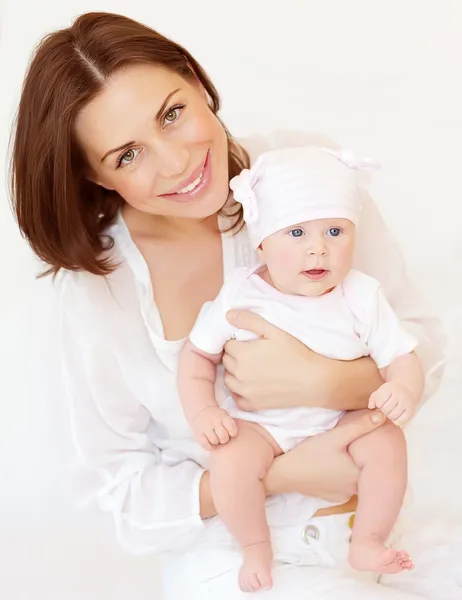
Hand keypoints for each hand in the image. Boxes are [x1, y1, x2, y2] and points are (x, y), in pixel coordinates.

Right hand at [192, 407, 237, 449]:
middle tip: (222, 437)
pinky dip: (209, 446)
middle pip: (223, 437)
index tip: (230, 433)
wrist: (201, 412)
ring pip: (214, 441)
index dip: (232, 433)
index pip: (232, 429)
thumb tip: (233, 439)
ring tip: (215, 438)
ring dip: (216, 442)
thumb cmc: (217, 417)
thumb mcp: (225, 416)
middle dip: (224, 439)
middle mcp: (214, 421)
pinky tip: (210, 442)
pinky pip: (206, 445)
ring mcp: (205, 427)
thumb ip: (230, 425)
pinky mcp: (198, 433)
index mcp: (223, 416)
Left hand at [223, 309, 321, 410]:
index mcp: (242, 354)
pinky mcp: (254, 405)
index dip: (237, 341)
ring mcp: (245, 391)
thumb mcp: (274, 331)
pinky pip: (236, 399)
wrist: (314, 380)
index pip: (227, 345)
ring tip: (250, 367)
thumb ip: (249, 320)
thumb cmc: (295, 353)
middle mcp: (239, 374)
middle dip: (234, 355)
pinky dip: (239, 392)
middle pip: (226, 361)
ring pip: (228, 379)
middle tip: (251, 353)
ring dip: (234, 372)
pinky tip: (249, 385)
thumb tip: (228, 315)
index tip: (248, 342)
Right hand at [264, 409, 385, 502]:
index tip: (368, 440)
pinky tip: (333, 467)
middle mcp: (355, 489)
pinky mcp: (333, 497)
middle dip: (361, 458)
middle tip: (353, 445)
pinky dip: (342, 477)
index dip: (372, 449)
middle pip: (364, 469)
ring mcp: (344, 495)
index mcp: (359, 473)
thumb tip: (383, 416)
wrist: (286, 474)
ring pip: (355, 478)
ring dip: (352, 468)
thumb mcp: (335, 436)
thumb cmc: (311, 454)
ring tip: (344, 455)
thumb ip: (360, 426)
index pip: (374, 460)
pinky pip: (344, 485)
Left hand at [368, 382, 417, 425]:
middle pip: (385, 409)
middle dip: (383, 410)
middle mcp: (399, 394)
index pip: (379, 400)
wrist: (407, 389)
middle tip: (385, 408)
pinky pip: (401, 421)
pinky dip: (396, 421)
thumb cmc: (390, 392)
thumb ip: (373, 398)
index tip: (380, 403)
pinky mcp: (411, 410)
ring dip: (389, 415)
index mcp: (390, 388)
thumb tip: (370, 407)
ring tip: (390, 411)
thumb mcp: (381, 391)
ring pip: (392, 415)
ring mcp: (406, 402)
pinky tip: (395, 416)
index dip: (377, 404)